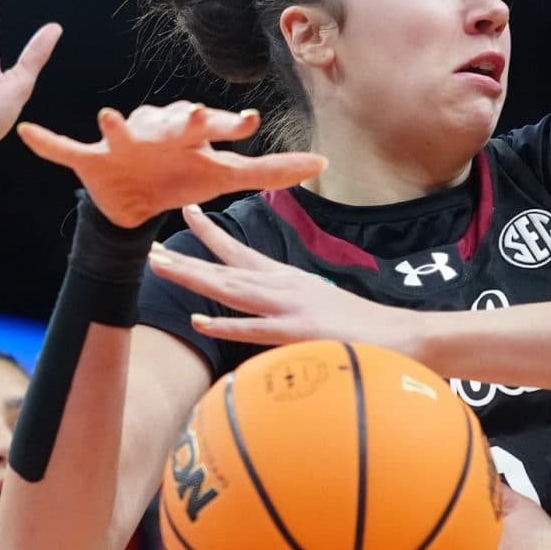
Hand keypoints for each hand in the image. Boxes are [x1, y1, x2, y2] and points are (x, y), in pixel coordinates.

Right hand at [19, 107, 326, 227]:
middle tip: (192, 117)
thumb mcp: (225, 177)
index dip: (230, 124)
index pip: (215, 127)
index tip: (249, 122)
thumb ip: (272, 171)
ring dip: (118, 125)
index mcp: (192, 138)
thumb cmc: (181, 177)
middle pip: (172, 122)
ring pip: (123, 129)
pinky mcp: (91, 158)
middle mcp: (159, 132)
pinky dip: (47, 142)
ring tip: (111, 118)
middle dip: (181, 119)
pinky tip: (27, 134)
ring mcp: (123, 142)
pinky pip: (66, 149)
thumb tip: (323, 164)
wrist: (132, 201)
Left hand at [152, 205, 422, 351]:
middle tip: (152, 248)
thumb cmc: (360, 329)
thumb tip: (271, 311)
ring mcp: (288, 307)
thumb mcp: (318, 307)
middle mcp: (283, 286)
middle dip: (187, 257)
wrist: (398, 337)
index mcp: (286, 279)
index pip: (241, 252)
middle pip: (226, 267)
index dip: (212, 234)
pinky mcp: (297, 331)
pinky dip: (226, 325)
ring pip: (231, 290)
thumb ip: (291, 306)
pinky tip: (200, 320)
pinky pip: (254, 328)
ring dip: (194, 278)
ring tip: (162, 269)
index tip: (187, 212)